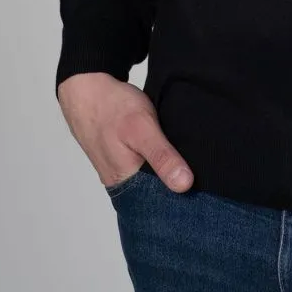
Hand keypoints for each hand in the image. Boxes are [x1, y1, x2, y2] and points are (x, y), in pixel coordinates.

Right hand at [57, 71, 193, 192]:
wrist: (87, 89)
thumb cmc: (112, 107)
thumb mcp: (142, 128)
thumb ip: (162, 156)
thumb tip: (184, 185)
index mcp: (125, 183)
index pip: (160, 203)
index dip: (183, 197)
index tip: (204, 188)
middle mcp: (121, 182)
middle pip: (155, 192)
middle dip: (176, 183)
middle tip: (200, 168)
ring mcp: (119, 169)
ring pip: (150, 178)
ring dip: (167, 170)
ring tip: (187, 159)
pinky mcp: (120, 157)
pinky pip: (142, 166)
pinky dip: (156, 160)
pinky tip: (168, 150)